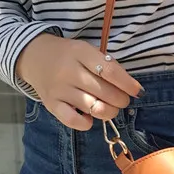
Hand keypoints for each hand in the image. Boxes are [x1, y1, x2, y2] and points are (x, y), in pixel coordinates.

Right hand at [16, 34, 143, 130]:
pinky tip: (91, 116)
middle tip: (123, 99)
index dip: (128, 84)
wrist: (35, 56)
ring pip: (94, 108)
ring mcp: (59, 90)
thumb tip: (130, 88)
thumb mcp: (87, 51)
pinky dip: (87, 123)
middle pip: (105, 92)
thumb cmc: (69, 55)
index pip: (111, 72)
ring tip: (110, 107)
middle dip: (121, 100)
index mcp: (81, 53)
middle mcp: (68, 71)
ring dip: (109, 111)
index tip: (138, 91)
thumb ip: (107, 66)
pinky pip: (74, 121)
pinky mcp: (51, 105)